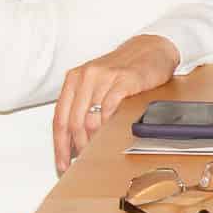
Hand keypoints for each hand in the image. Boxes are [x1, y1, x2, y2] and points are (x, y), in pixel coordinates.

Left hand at [55, 34, 180, 173]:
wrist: (152, 48)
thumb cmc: (126, 68)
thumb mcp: (98, 82)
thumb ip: (84, 104)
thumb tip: (75, 139)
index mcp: (74, 78)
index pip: (60, 118)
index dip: (59, 145)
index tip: (62, 163)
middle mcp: (86, 77)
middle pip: (74, 122)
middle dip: (78, 147)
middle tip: (85, 161)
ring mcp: (105, 78)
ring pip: (91, 119)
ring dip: (93, 141)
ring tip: (99, 152)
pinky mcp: (125, 80)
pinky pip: (110, 110)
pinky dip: (109, 127)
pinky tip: (111, 137)